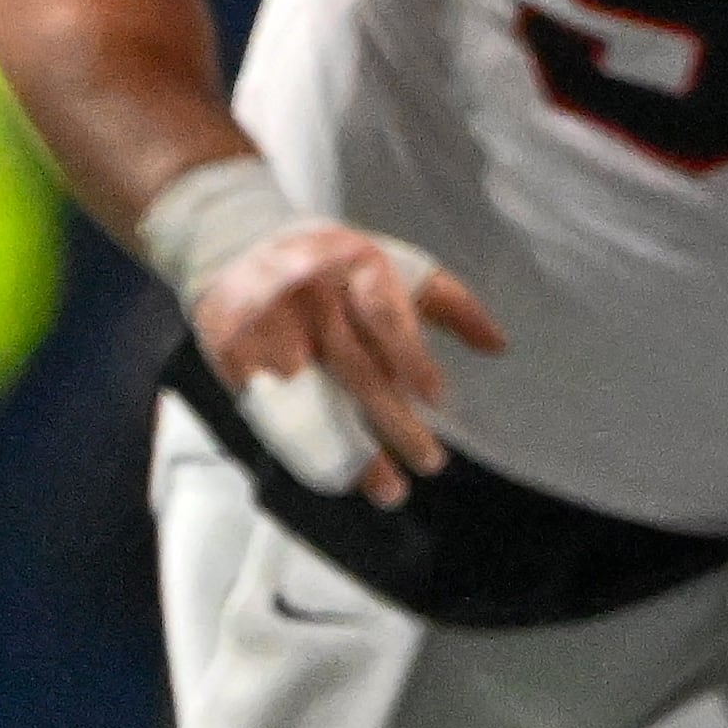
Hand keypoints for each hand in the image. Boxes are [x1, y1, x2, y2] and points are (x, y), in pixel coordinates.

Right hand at [190, 222, 504, 507]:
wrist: (229, 237)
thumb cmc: (332, 262)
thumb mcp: (390, 263)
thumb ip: (447, 302)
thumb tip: (498, 345)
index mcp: (353, 269)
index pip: (385, 317)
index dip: (412, 359)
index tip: (438, 401)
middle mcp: (311, 297)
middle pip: (355, 369)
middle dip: (395, 423)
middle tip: (431, 462)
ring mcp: (268, 327)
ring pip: (315, 401)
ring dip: (351, 450)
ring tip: (389, 489)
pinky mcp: (235, 354)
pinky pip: (274, 411)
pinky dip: (307, 448)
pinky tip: (337, 475)